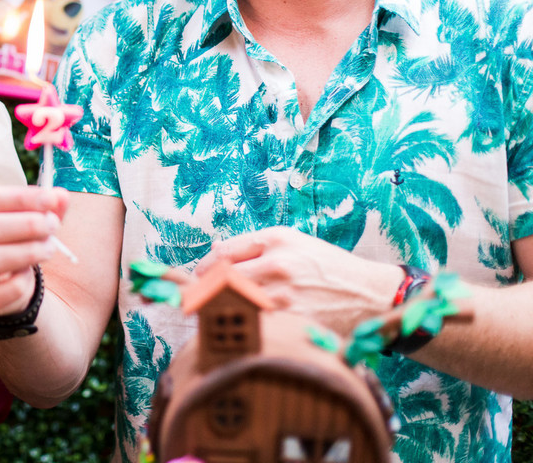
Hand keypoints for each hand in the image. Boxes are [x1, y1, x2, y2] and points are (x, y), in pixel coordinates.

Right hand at [0, 185, 68, 316]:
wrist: (4, 280)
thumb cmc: (11, 238)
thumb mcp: (25, 216)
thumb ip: (44, 206)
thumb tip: (61, 196)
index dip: (19, 199)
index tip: (51, 199)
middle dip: (24, 226)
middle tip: (53, 225)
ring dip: (24, 252)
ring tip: (49, 248)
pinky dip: (19, 282)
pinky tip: (29, 274)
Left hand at [197, 226, 403, 334]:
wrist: (369, 292)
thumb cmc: (327, 266)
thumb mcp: (294, 242)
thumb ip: (253, 246)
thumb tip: (214, 250)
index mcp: (276, 239)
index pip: (222, 254)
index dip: (203, 269)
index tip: (197, 278)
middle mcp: (278, 262)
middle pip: (222, 278)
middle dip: (205, 290)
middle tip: (197, 299)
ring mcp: (285, 292)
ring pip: (236, 302)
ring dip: (222, 309)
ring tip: (218, 313)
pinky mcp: (294, 318)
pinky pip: (258, 322)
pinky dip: (246, 324)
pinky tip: (244, 326)